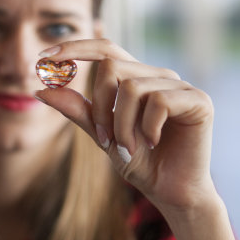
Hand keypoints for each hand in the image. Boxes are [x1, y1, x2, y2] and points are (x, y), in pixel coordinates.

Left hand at [34, 39, 217, 211]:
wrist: (171, 192)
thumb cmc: (141, 162)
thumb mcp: (102, 135)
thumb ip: (78, 111)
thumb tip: (42, 90)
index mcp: (137, 78)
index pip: (105, 49)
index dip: (75, 48)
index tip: (43, 58)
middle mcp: (158, 75)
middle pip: (112, 67)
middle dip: (99, 107)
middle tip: (104, 139)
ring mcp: (180, 85)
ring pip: (131, 87)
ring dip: (121, 125)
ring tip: (131, 148)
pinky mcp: (198, 100)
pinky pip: (158, 100)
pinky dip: (147, 128)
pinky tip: (154, 143)